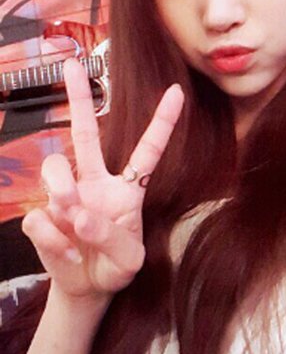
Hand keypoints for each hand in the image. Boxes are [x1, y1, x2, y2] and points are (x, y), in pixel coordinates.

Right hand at [22, 59, 183, 299]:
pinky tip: (67, 252)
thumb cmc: (115, 267)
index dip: (163, 123)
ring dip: (61, 192)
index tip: (178, 91)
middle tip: (70, 64)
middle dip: (79, 98)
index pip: (148, 151)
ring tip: (73, 220)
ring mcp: (66, 196)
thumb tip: (81, 213)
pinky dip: (53, 239)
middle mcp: (95, 183)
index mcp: (127, 189)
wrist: (87, 288)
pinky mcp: (43, 216)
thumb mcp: (130, 261)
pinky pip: (40, 216)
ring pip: (54, 167)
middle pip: (85, 134)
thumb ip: (114, 237)